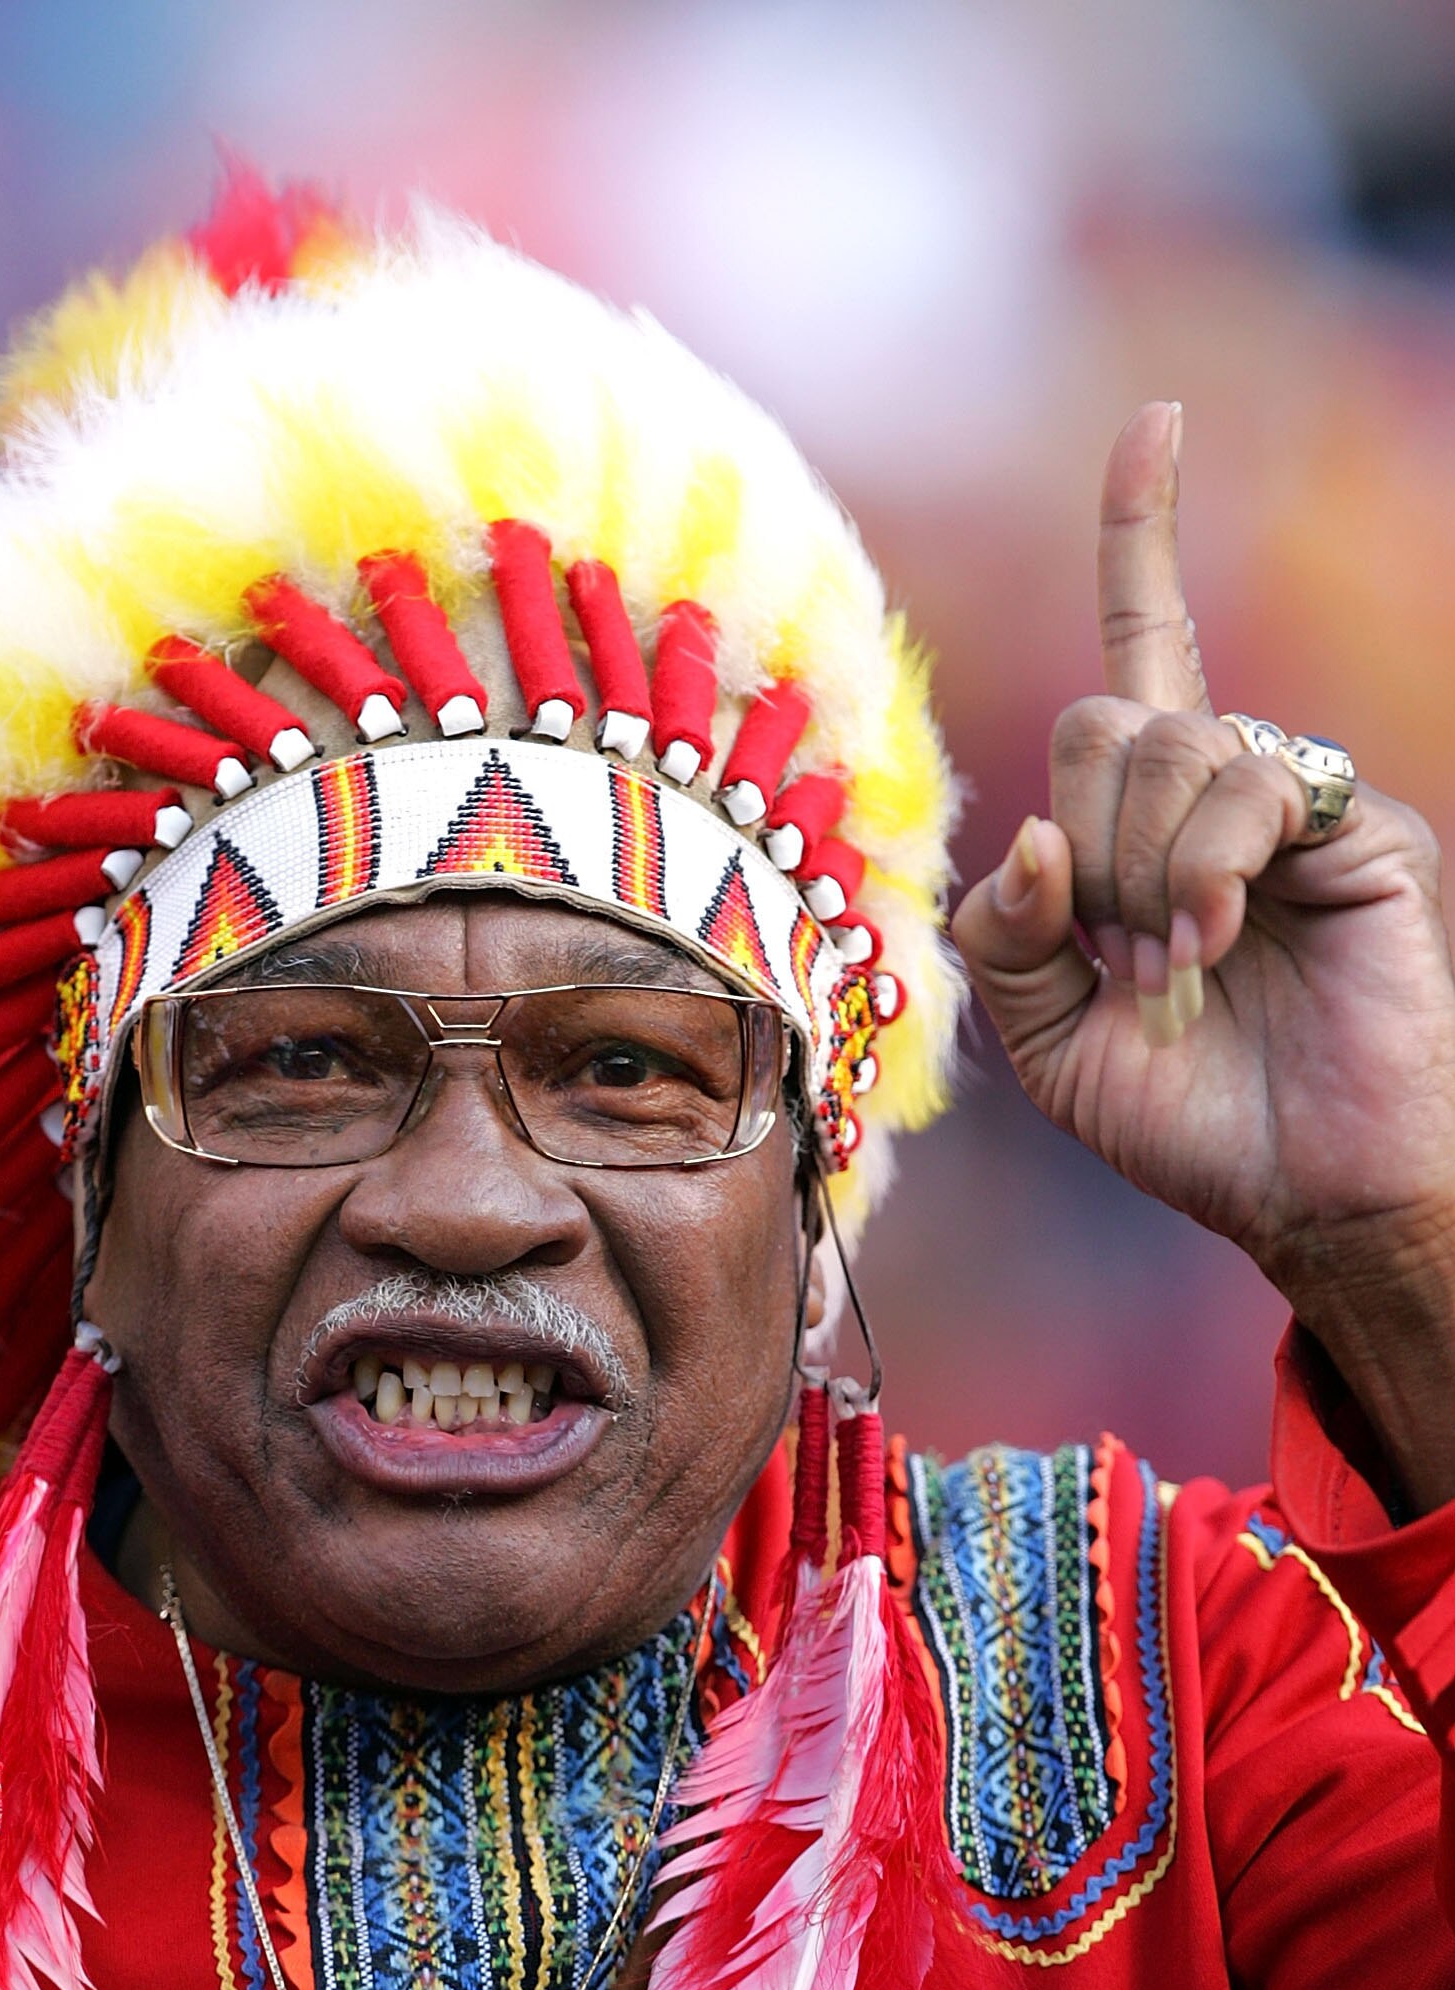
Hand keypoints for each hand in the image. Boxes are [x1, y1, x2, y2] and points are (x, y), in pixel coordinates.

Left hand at [952, 401, 1454, 1509]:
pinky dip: (1201, 868)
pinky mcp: (1360, 831)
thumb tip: (1024, 836)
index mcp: (1150, 825)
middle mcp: (1227, 792)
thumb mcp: (1047, 1042)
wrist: (1307, 1191)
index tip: (1160, 425)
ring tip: (1179, 968)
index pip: (1143, 650)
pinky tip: (1215, 938)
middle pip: (1105, 720)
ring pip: (1168, 747)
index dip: (1144, 538)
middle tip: (1126, 957)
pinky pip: (1246, 786)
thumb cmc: (1189, 1119)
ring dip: (1139, 877)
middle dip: (1083, 847)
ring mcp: (1298, 805)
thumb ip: (1004, 939)